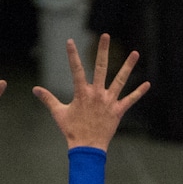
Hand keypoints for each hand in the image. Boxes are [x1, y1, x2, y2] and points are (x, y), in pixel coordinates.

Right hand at [32, 34, 149, 150]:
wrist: (87, 147)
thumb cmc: (72, 131)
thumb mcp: (58, 113)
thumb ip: (48, 99)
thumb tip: (35, 89)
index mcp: (82, 93)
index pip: (75, 69)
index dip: (72, 55)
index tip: (69, 41)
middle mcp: (97, 94)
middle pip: (100, 68)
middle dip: (102, 51)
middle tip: (106, 36)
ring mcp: (109, 102)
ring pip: (120, 80)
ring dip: (128, 66)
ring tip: (135, 53)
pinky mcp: (118, 111)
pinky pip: (130, 100)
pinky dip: (139, 92)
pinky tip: (148, 84)